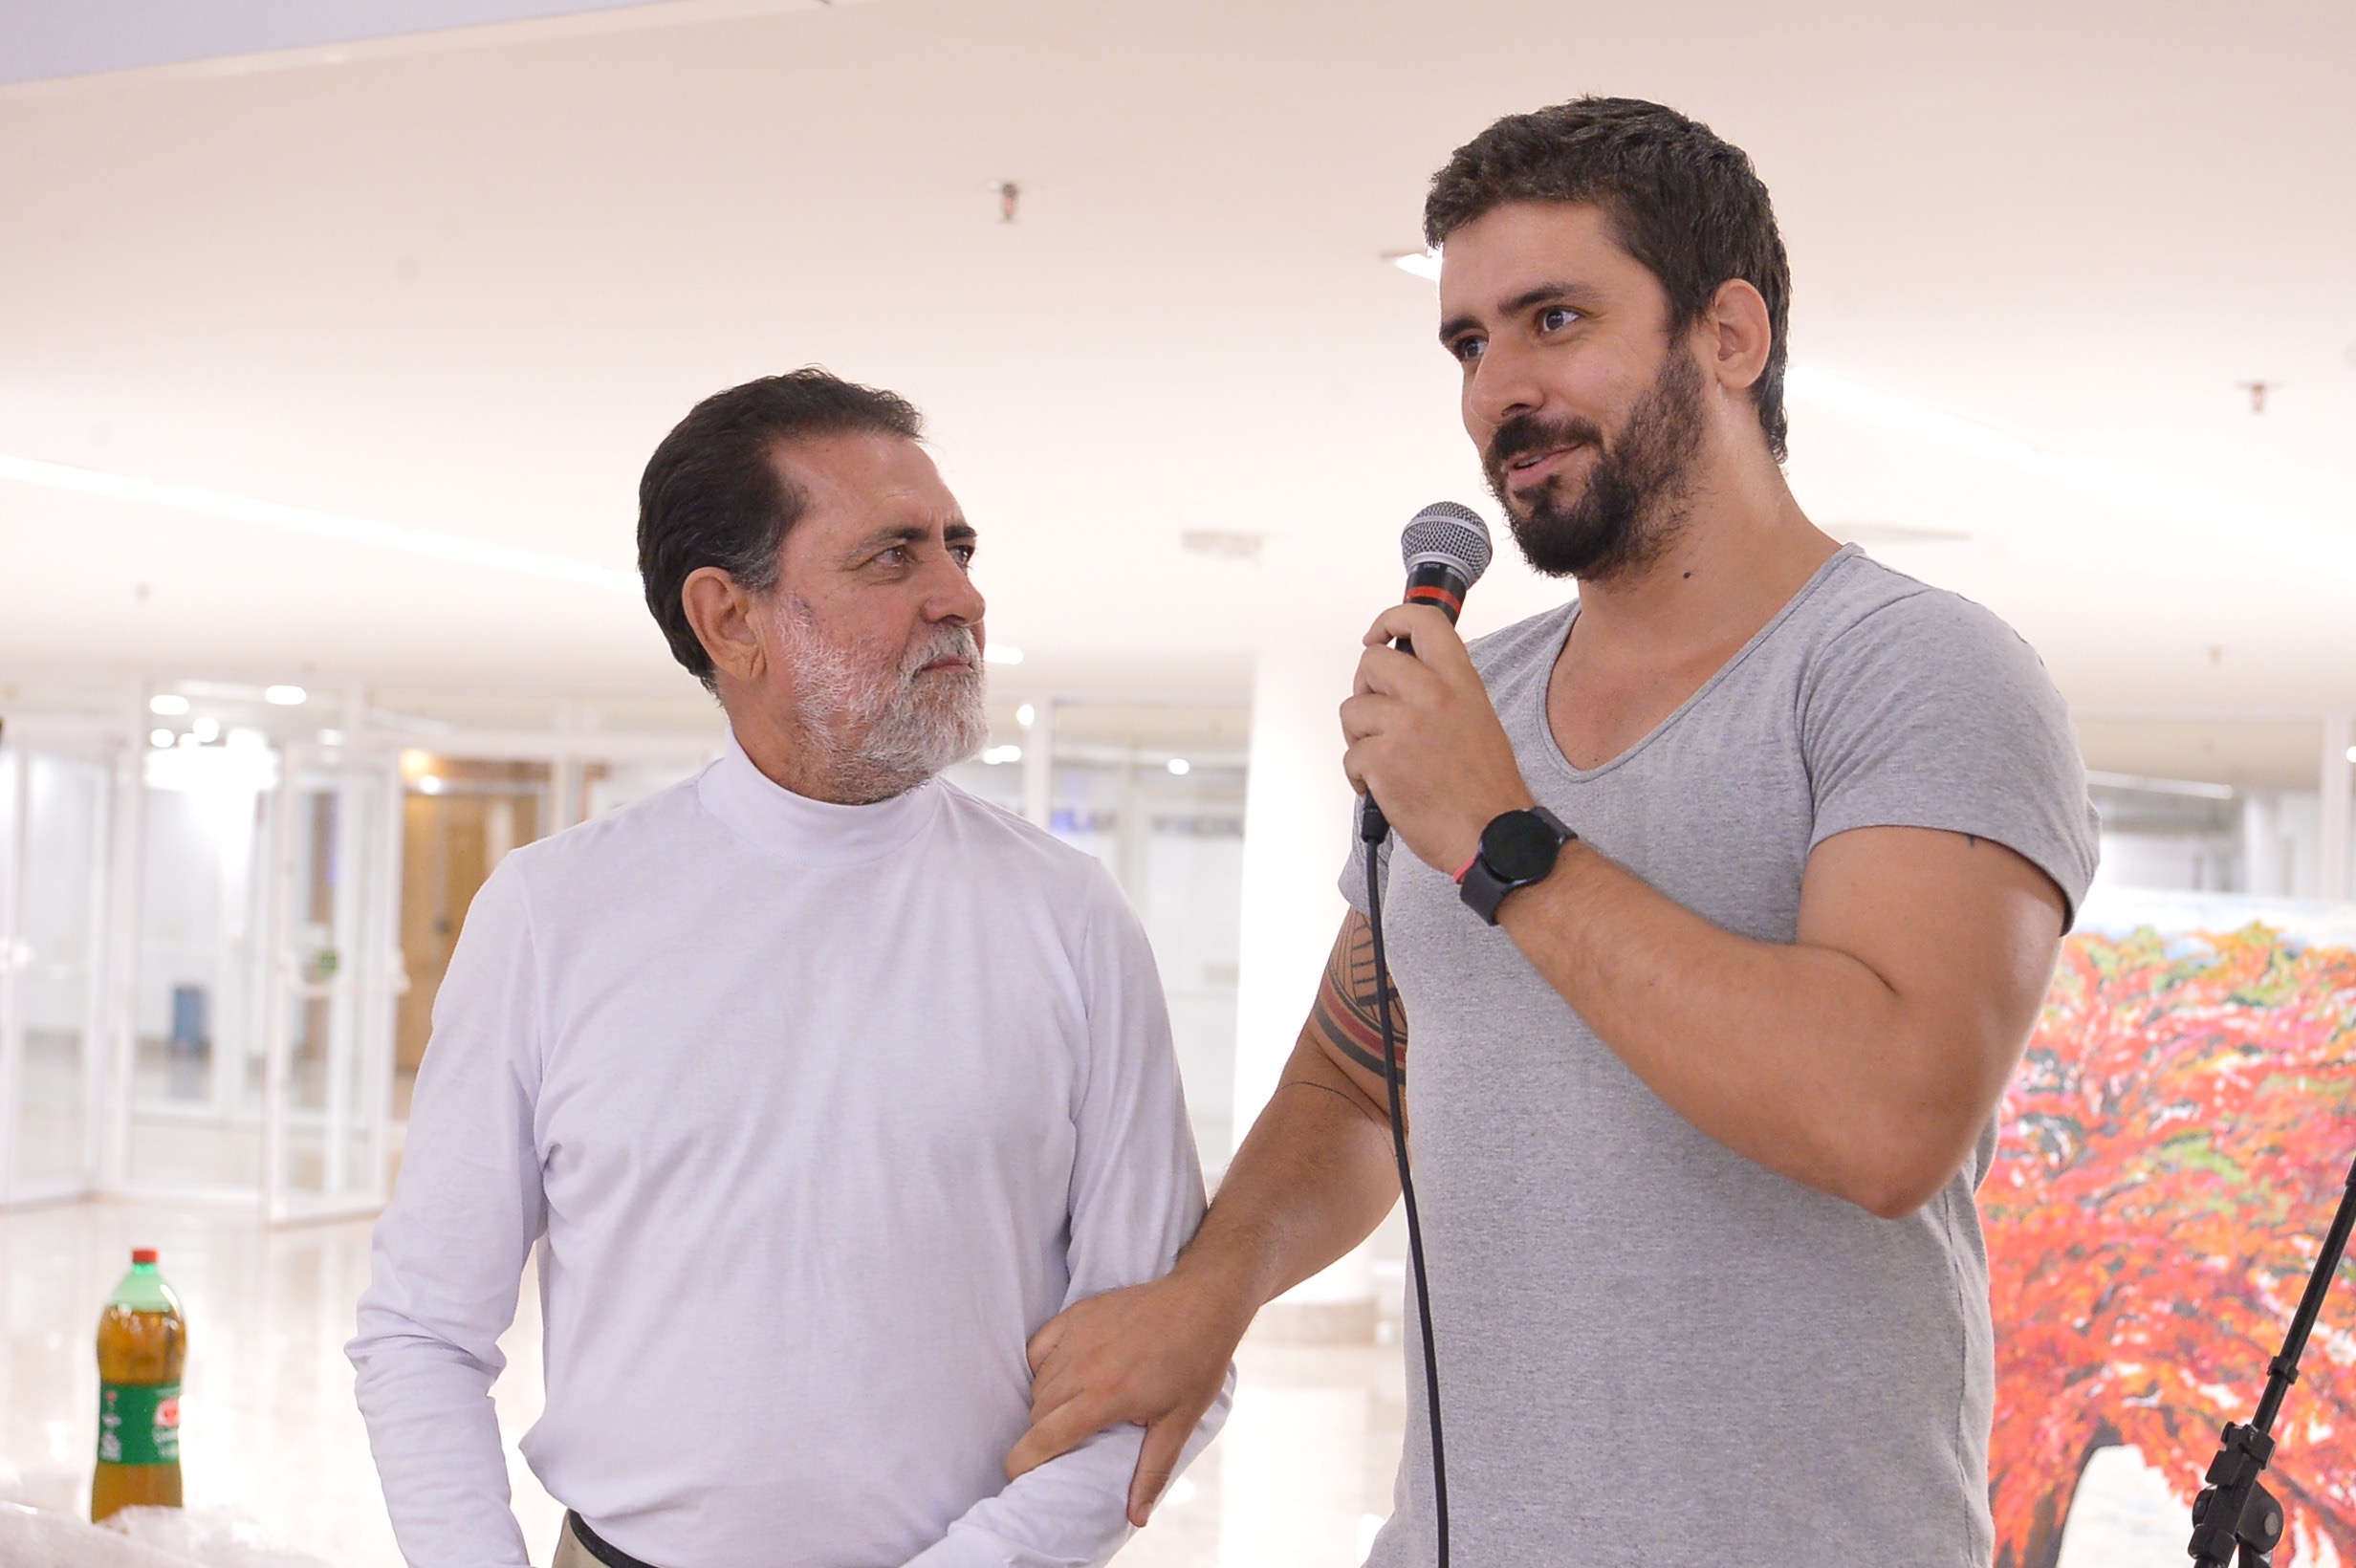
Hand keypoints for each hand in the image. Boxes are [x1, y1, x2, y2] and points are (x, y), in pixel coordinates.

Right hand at [1007, 1270, 1248, 1526]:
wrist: (1201, 1303)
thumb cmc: (1195, 1363)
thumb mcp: (1179, 1422)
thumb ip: (1152, 1471)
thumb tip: (1137, 1518)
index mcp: (1104, 1398)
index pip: (1044, 1437)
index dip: (1022, 1461)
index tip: (1018, 1474)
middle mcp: (1082, 1367)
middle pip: (1039, 1412)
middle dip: (1045, 1433)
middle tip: (1072, 1437)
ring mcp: (1077, 1336)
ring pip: (1039, 1382)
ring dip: (1046, 1401)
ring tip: (1076, 1406)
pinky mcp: (1077, 1314)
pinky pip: (1039, 1347)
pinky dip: (1042, 1365)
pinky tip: (1063, 1373)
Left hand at [1341, 603, 1533, 874]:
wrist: (1492, 836)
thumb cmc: (1486, 790)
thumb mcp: (1476, 719)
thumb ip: (1442, 692)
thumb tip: (1400, 681)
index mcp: (1460, 683)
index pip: (1423, 621)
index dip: (1390, 620)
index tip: (1376, 635)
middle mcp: (1433, 695)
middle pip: (1370, 661)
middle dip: (1365, 690)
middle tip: (1378, 717)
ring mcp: (1406, 726)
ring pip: (1352, 710)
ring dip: (1360, 738)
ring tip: (1388, 761)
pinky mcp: (1383, 758)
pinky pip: (1350, 755)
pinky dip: (1360, 777)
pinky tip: (1385, 788)